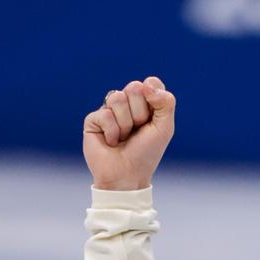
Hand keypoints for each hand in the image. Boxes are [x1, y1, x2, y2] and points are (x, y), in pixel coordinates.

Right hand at [83, 75, 176, 189]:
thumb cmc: (146, 153)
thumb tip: (147, 84)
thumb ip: (166, 102)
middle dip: (140, 113)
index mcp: (144, 102)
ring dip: (125, 124)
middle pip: (134, 87)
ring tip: (124, 138)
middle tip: (137, 131)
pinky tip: (111, 142)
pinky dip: (112, 132)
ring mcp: (108, 110)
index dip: (153, 99)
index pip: (150, 83)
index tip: (152, 119)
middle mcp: (126, 103)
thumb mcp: (164, 128)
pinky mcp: (93, 119)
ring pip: (117, 98)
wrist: (127, 176)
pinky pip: (104, 114)